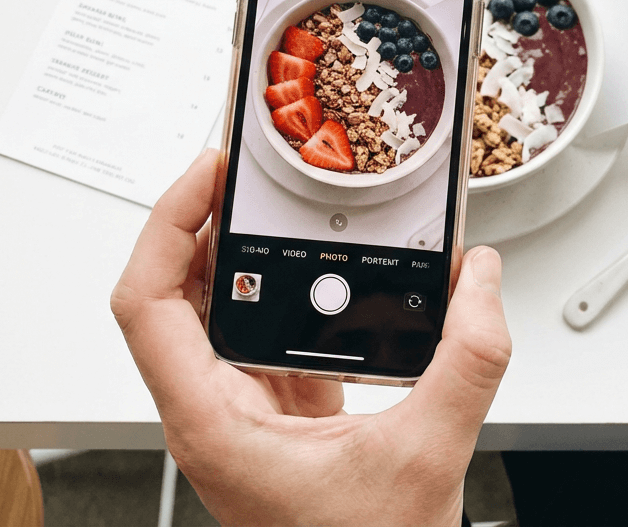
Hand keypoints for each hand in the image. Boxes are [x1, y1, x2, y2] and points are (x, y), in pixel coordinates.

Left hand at [111, 149, 511, 526]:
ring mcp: (239, 409)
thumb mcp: (429, 455)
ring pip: (209, 309)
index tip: (207, 177)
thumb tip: (481, 282)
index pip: (146, 303)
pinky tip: (310, 264)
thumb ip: (468, 361)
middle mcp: (212, 410)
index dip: (167, 225)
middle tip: (237, 173)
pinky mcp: (271, 408)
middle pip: (170, 293)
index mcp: (215, 420)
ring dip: (232, 250)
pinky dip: (277, 286)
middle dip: (199, 221)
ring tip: (263, 202)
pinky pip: (257, 328)